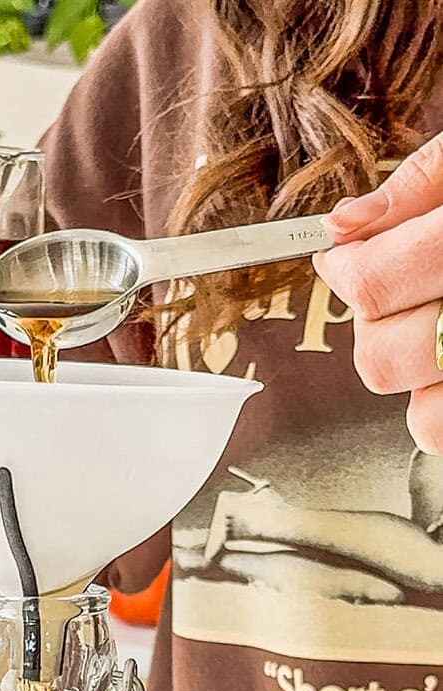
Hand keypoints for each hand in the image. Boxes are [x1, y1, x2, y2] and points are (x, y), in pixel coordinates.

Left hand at [315, 133, 442, 453]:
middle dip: (378, 323)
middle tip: (401, 286)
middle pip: (380, 360)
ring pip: (422, 419)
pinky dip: (440, 409)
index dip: (348, 270)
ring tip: (433, 324)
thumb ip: (422, 185)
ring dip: (413, 376)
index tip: (350, 254)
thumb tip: (344, 224)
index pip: (369, 284)